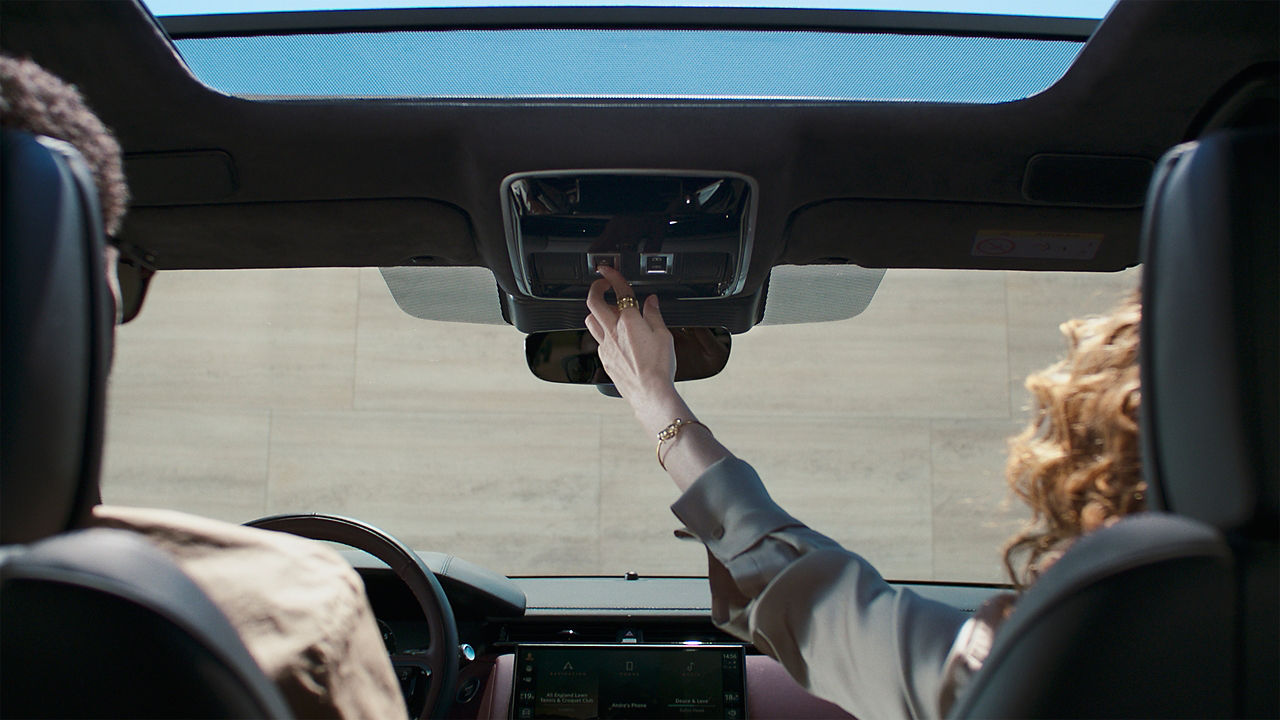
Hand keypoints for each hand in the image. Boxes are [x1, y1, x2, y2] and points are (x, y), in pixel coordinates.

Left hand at [584, 266, 677, 418]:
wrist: (650, 393)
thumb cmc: (659, 367)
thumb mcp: (664, 335)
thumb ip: (654, 315)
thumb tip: (651, 301)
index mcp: (630, 321)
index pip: (619, 291)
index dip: (612, 276)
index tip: (608, 270)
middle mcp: (613, 332)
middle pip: (594, 302)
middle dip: (596, 288)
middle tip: (602, 284)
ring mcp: (606, 346)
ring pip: (590, 321)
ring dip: (595, 311)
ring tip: (605, 309)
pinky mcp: (604, 359)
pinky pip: (597, 340)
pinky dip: (602, 332)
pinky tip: (612, 336)